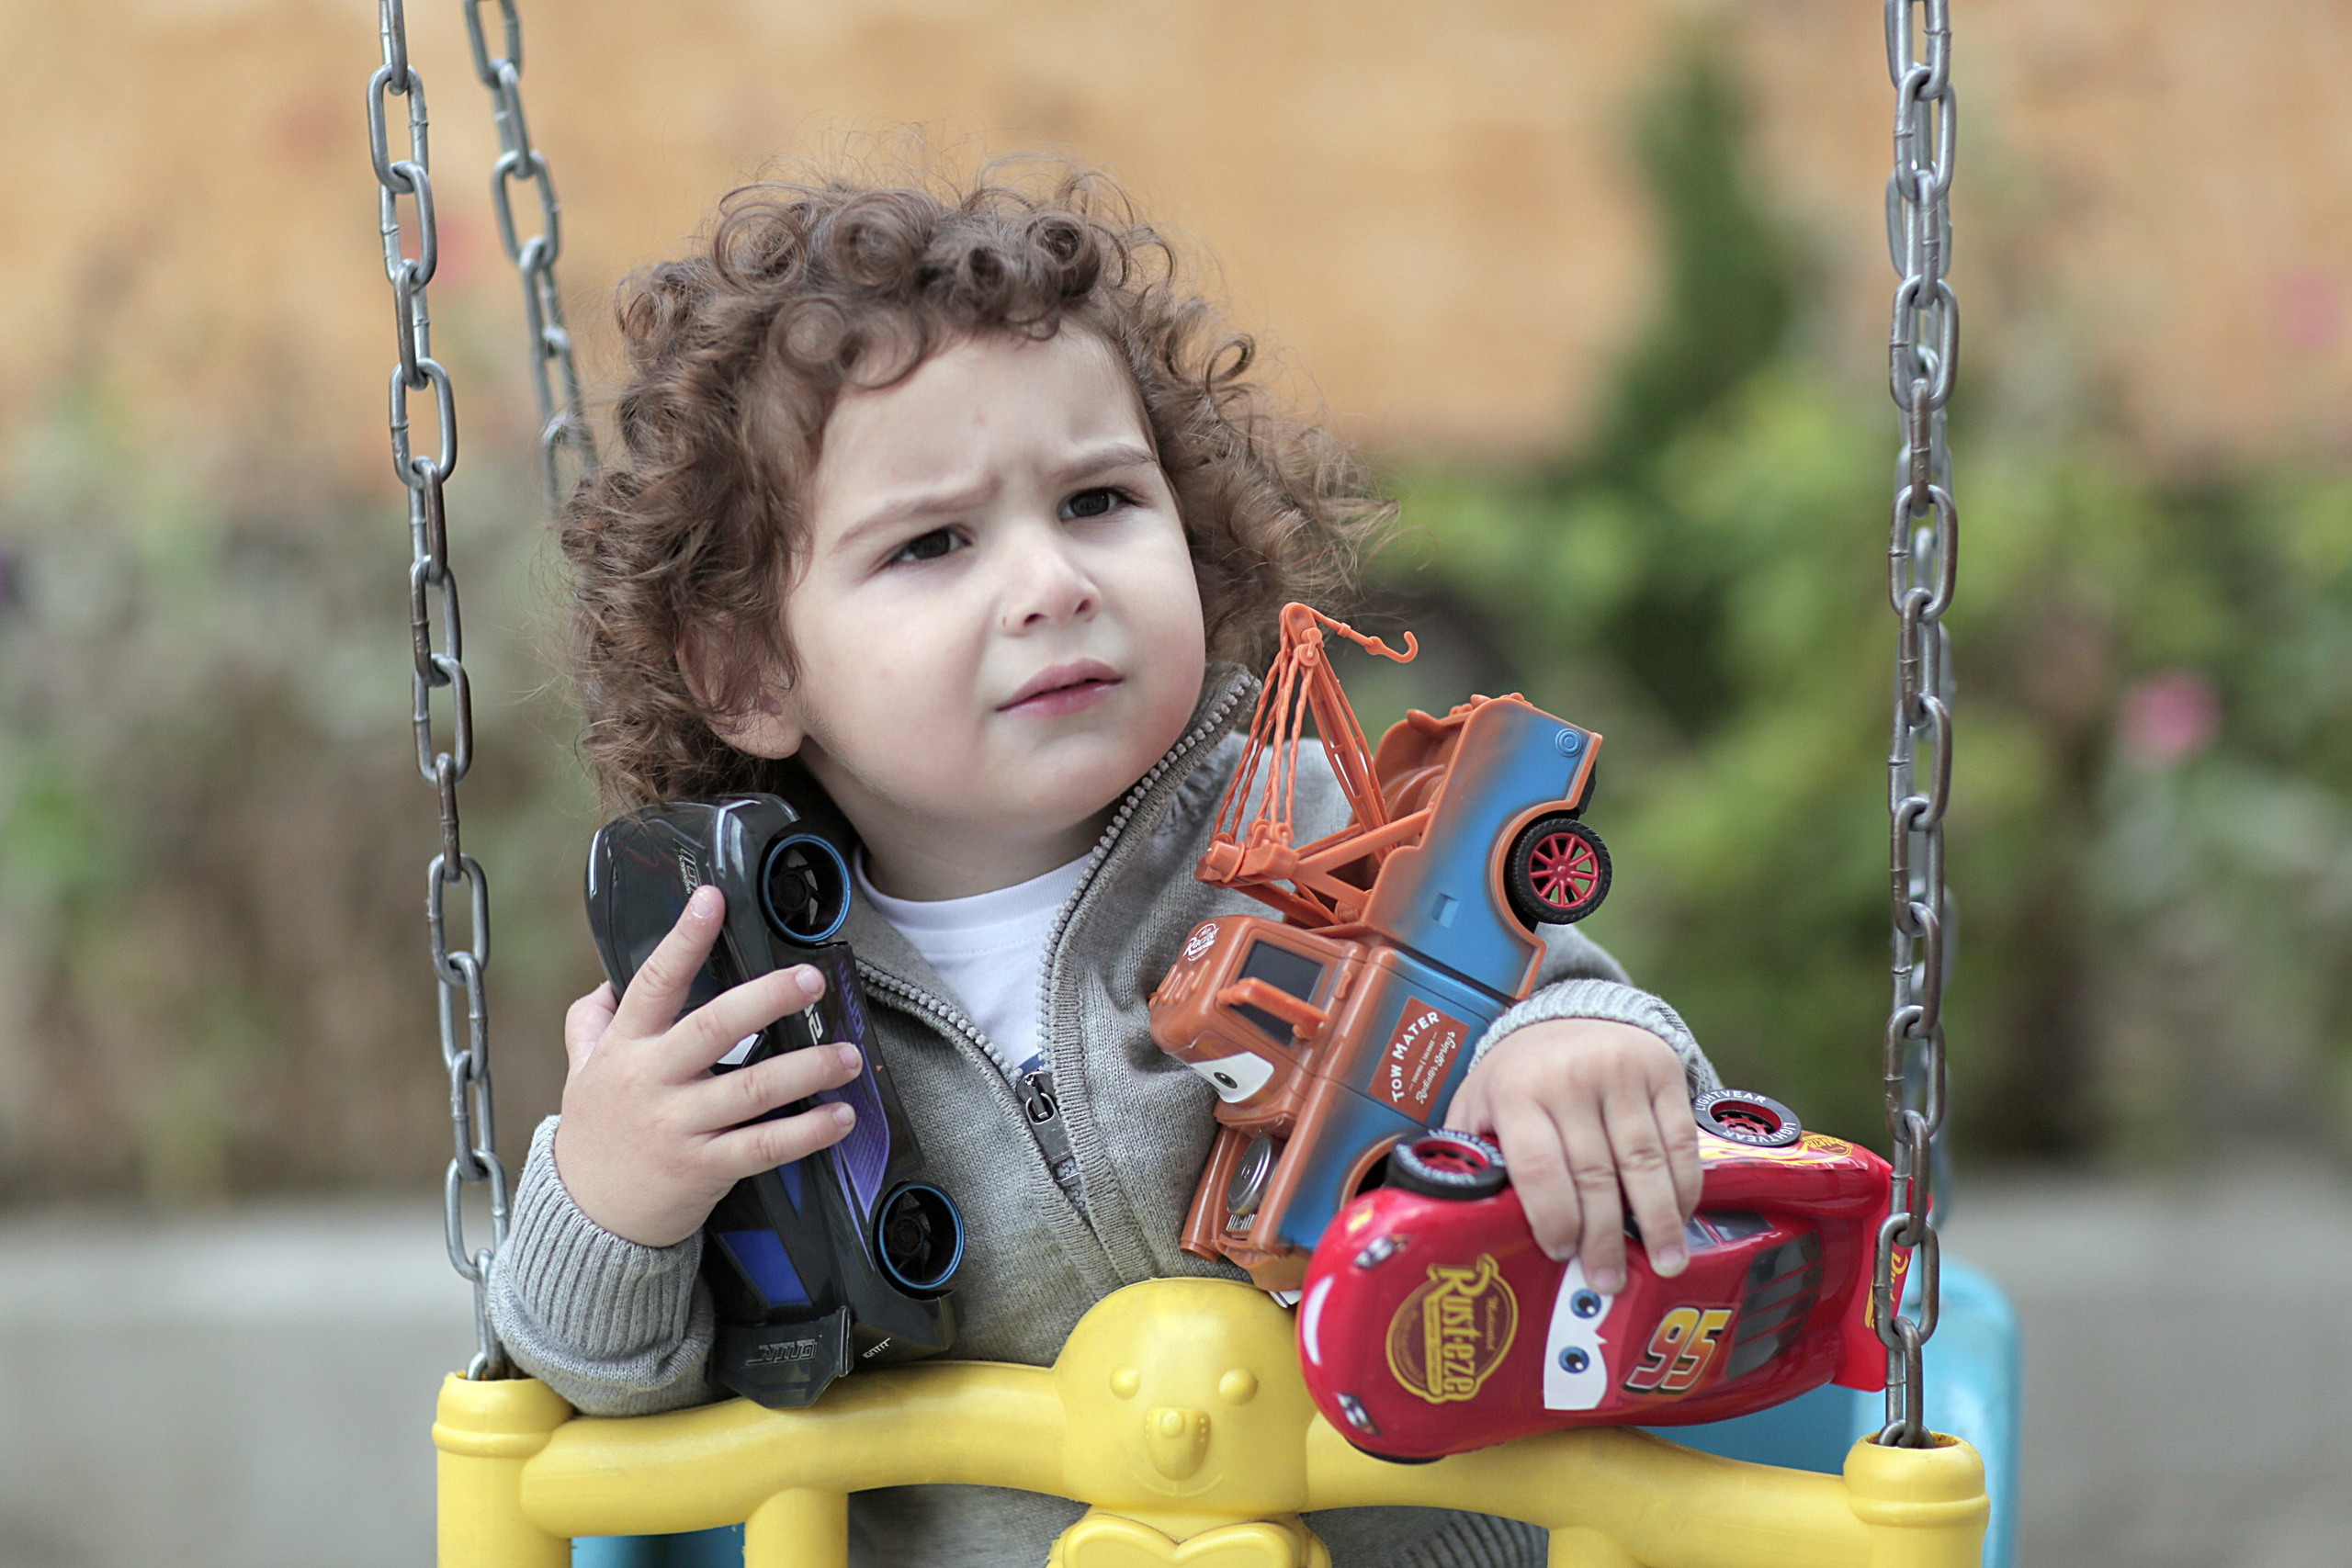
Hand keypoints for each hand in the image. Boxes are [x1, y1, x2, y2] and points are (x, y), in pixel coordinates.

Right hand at [552, 884, 863, 1246]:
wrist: (587, 1217)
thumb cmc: (596, 1134)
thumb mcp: (581, 1071)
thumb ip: (591, 1022)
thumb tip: (608, 979)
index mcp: (626, 1048)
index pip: (654, 983)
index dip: (683, 941)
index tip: (713, 901)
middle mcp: (652, 1081)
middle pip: (712, 1028)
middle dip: (766, 999)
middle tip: (810, 979)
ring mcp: (679, 1127)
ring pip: (751, 1090)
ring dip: (807, 1069)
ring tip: (849, 1055)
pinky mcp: (704, 1168)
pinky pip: (763, 1148)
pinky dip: (807, 1133)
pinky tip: (841, 1116)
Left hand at [1444, 1018, 1700, 1293]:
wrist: (1568, 1011)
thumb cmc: (1518, 1076)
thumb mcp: (1479, 1103)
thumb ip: (1475, 1154)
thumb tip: (1464, 1223)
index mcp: (1515, 1092)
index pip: (1538, 1168)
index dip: (1554, 1219)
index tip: (1562, 1255)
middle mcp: (1569, 1078)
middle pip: (1595, 1175)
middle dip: (1605, 1237)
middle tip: (1611, 1281)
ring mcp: (1620, 1071)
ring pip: (1644, 1162)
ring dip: (1657, 1221)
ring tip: (1663, 1262)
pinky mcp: (1661, 1070)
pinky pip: (1679, 1140)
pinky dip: (1683, 1184)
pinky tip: (1679, 1215)